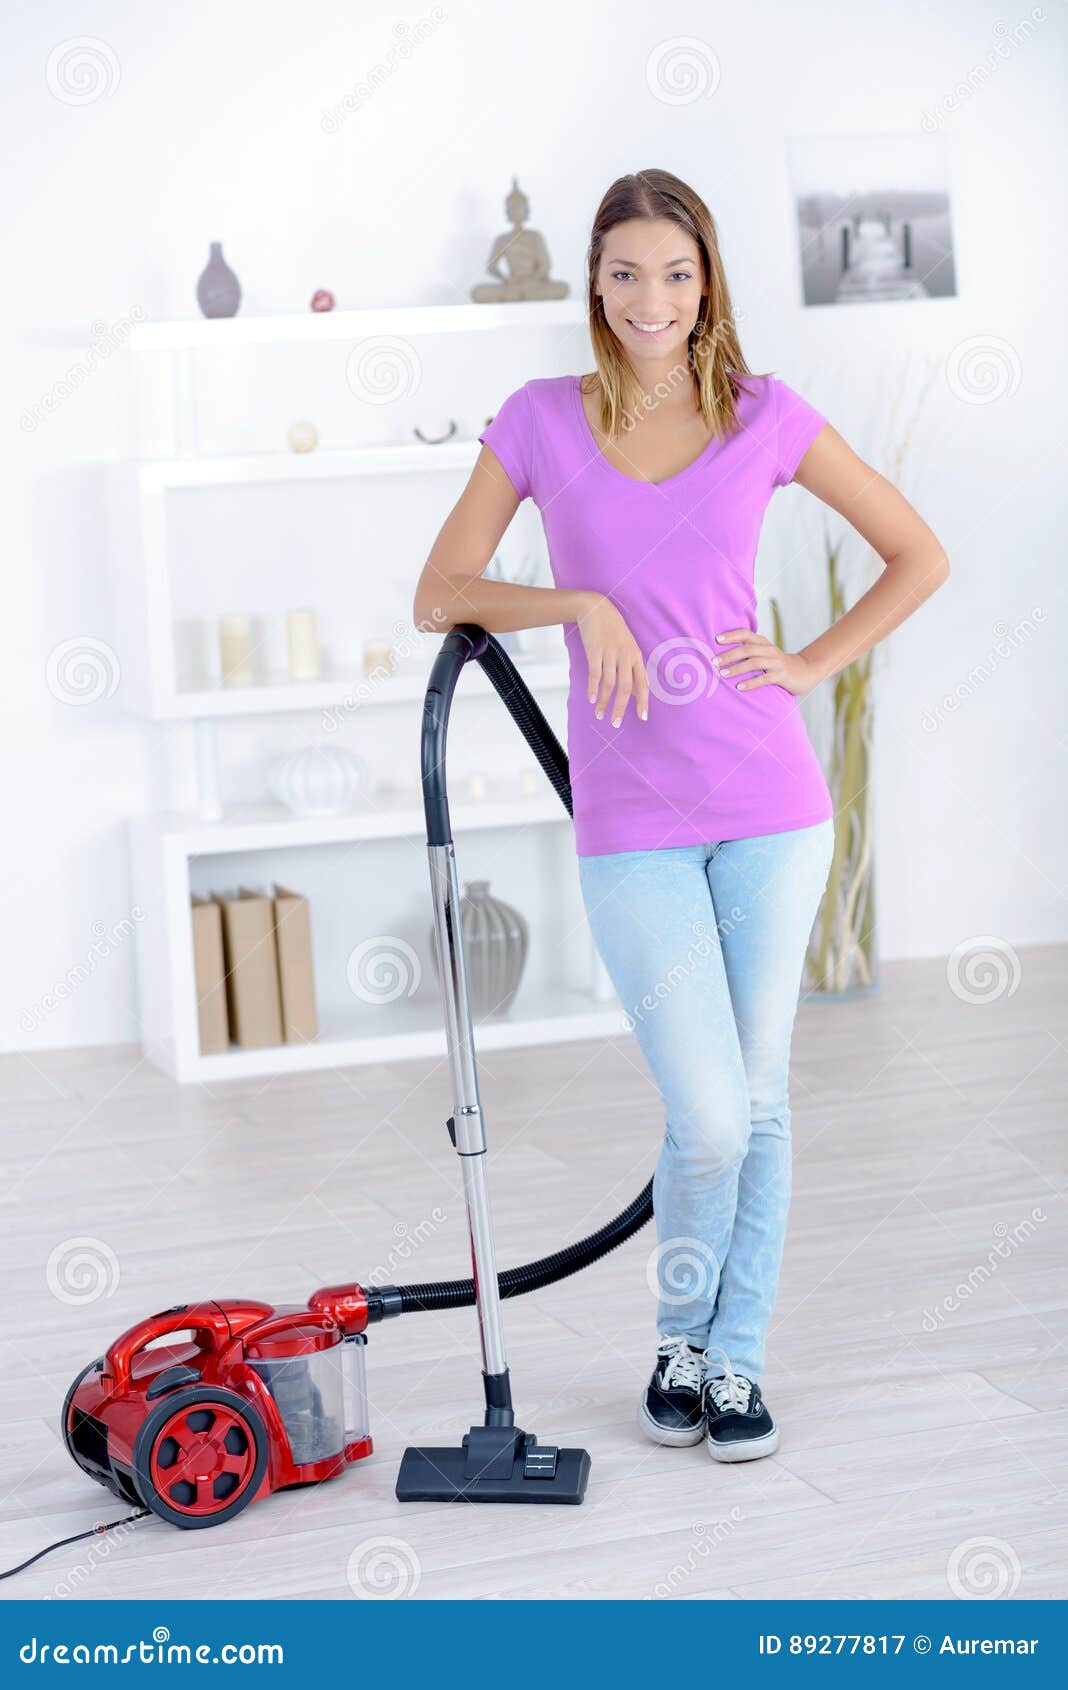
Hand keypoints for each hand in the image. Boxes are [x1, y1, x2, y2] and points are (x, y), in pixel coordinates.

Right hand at [575, 593, 649, 726]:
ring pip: (609, 683)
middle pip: (626, 687)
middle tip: (616, 723)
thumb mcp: (627, 647)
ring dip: (604, 701)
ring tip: (600, 714)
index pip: (642, 683)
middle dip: (621, 708)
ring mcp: (610, 653)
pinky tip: (591, 699)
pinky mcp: (595, 651)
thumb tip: (635, 691)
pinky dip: (593, 688)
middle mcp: (625, 656)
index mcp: (636, 656)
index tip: (642, 717)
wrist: (596, 609)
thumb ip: (631, 668)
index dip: (643, 701)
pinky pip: (595, 674)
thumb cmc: (613, 630)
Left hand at [713, 629, 819, 695]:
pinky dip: (751, 683)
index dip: (732, 635)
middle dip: (729, 655)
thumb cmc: (777, 664)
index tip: (717, 639)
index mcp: (763, 643)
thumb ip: (749, 652)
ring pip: (754, 662)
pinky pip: (764, 678)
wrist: (805, 671)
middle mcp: (769, 650)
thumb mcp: (765, 654)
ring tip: (722, 674)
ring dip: (737, 668)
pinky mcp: (781, 675)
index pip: (746, 634)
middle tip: (714, 662)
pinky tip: (739, 687)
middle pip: (747, 649)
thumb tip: (722, 655)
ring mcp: (776, 663)